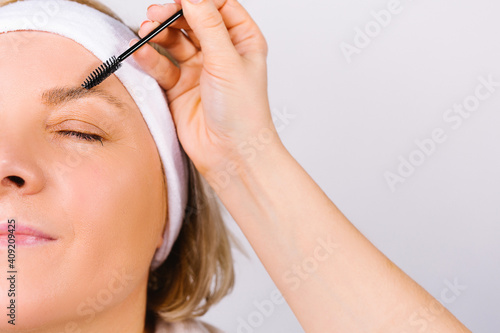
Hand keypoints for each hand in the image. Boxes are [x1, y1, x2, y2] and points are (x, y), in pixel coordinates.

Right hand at [131, 0, 279, 177]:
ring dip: (158, 35)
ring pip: (174, 41)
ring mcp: (199, 69)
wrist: (231, 153)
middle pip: (192, 20)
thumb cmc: (243, 113)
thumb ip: (208, 25)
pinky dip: (150, 58)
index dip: (198, 0)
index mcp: (242, 41)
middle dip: (173, 15)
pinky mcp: (180, 87)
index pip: (219, 6)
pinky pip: (162, 65)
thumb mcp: (227, 61)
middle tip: (156, 15)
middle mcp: (221, 53)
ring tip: (145, 32)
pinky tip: (141, 53)